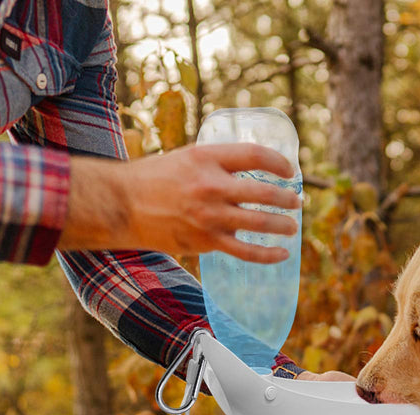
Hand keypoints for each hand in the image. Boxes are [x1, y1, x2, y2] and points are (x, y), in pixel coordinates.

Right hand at [60, 143, 301, 261]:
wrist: (122, 205)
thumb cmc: (155, 179)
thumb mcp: (187, 158)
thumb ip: (218, 164)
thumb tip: (252, 172)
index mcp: (207, 157)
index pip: (256, 155)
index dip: (280, 164)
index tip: (290, 171)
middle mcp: (211, 185)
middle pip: (264, 192)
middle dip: (287, 198)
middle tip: (296, 202)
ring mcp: (210, 216)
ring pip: (259, 223)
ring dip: (282, 225)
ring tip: (292, 226)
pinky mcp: (206, 241)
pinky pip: (245, 251)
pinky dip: (268, 254)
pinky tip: (281, 253)